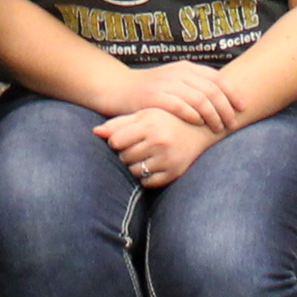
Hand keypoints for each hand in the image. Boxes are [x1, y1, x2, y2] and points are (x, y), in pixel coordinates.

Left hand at [94, 106, 214, 188]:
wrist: (201, 129)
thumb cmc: (167, 118)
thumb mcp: (144, 114)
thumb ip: (119, 123)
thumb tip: (95, 131)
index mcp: (150, 124)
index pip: (116, 141)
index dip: (117, 140)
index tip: (125, 137)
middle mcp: (159, 142)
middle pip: (124, 156)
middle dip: (126, 152)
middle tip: (138, 145)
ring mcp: (167, 159)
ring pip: (134, 170)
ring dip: (135, 164)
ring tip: (146, 153)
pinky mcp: (174, 173)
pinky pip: (147, 182)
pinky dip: (146, 176)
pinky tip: (152, 164)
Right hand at [122, 60, 244, 133]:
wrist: (120, 89)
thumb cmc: (151, 89)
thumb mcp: (175, 81)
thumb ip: (196, 86)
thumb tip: (225, 98)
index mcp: (187, 67)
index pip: (218, 78)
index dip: (233, 93)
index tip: (243, 107)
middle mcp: (178, 73)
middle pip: (212, 90)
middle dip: (226, 109)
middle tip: (232, 124)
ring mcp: (166, 83)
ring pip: (199, 99)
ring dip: (212, 116)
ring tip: (218, 128)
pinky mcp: (154, 96)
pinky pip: (180, 106)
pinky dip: (193, 115)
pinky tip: (198, 124)